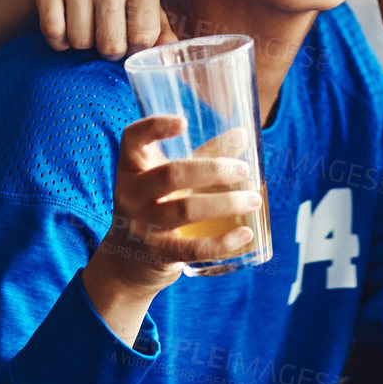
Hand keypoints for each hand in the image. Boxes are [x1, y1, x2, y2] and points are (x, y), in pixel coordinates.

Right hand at [24, 0, 178, 58]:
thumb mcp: (141, 5)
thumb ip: (160, 31)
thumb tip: (168, 59)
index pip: (143, 40)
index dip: (133, 49)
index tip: (127, 38)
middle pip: (110, 46)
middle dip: (106, 50)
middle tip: (102, 33)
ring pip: (79, 42)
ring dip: (80, 44)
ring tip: (83, 24)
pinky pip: (54, 33)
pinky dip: (57, 39)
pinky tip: (63, 23)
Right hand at [88, 116, 261, 296]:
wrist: (128, 261)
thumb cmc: (155, 207)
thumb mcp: (169, 180)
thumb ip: (203, 156)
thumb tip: (243, 135)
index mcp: (131, 167)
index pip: (132, 138)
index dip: (154, 127)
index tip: (184, 121)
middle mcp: (130, 194)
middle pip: (171, 174)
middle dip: (213, 170)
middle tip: (243, 170)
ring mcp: (141, 225)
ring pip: (185, 209)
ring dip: (226, 203)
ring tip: (255, 199)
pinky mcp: (157, 254)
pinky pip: (193, 249)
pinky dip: (222, 242)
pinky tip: (246, 233)